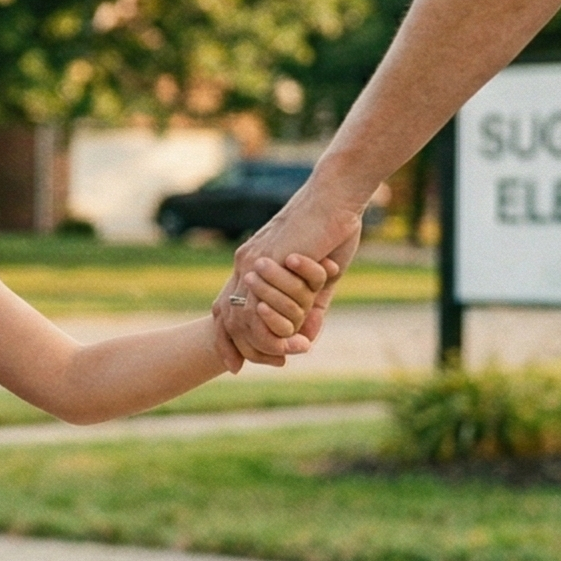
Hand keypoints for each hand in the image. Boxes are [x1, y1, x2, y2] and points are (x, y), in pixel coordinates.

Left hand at [219, 186, 367, 363]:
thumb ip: (310, 304)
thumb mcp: (318, 276)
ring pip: (245, 318)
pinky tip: (297, 340)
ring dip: (269, 342)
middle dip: (243, 348)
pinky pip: (260, 308)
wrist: (335, 196)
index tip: (237, 364)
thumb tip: (306, 335)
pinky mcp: (268, 262)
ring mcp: (253, 263)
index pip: (226, 307)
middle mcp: (244, 263)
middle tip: (275, 364)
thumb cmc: (332, 229)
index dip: (228, 338)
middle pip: (227, 317)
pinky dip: (277, 330)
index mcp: (251, 262)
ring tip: (291, 355)